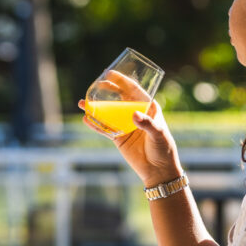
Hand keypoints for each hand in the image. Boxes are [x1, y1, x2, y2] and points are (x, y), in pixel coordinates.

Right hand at [78, 70, 183, 186]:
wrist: (159, 171)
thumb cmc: (164, 149)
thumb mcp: (159, 134)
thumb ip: (147, 124)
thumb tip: (134, 115)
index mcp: (148, 107)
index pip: (134, 90)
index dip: (122, 81)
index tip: (110, 74)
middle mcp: (135, 114)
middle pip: (118, 98)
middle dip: (106, 90)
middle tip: (95, 85)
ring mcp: (125, 125)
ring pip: (108, 113)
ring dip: (95, 107)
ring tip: (82, 102)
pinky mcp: (118, 138)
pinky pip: (104, 129)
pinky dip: (94, 124)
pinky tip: (85, 119)